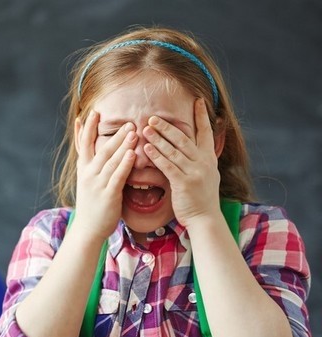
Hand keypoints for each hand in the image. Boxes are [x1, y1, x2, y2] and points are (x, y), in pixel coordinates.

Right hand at [72, 110, 137, 238]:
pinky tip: (131, 154)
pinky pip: (117, 176)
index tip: (92, 112)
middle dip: (113, 133)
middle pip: (100, 148)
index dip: (87, 128)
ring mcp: (97, 184)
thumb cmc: (92, 205)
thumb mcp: (88, 182)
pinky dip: (124, 164)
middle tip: (126, 120)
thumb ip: (94, 166)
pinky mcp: (107, 194)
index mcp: (84, 169)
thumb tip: (100, 152)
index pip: (84, 144)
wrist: (87, 229)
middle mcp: (89, 174)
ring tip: (133, 130)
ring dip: (121, 144)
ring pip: (110, 159)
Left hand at [142, 98, 220, 226]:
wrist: (205, 218)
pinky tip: (146, 148)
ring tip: (145, 128)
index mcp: (209, 159)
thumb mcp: (207, 174)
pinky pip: (168, 166)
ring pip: (174, 151)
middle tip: (153, 116)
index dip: (202, 116)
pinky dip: (157, 156)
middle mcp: (204, 163)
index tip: (198, 100)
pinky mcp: (184, 183)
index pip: (206, 132)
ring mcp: (195, 172)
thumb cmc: (201, 197)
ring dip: (158, 138)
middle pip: (184, 139)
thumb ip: (200, 159)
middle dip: (168, 127)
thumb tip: (197, 144)